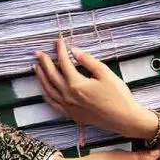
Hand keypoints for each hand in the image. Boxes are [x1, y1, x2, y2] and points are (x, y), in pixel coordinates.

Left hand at [34, 39, 157, 138]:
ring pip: (48, 90)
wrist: (124, 119)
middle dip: (44, 62)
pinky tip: (44, 88)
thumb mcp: (105, 73)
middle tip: (39, 53)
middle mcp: (68, 96)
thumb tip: (74, 50)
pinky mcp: (71, 115)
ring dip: (41, 77)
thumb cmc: (117, 95)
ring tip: (36, 67)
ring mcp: (68, 107)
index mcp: (76, 84)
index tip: (59, 41)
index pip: (64, 63)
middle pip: (52, 76)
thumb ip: (88, 61)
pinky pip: (53, 103)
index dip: (60, 50)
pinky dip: (46, 94)